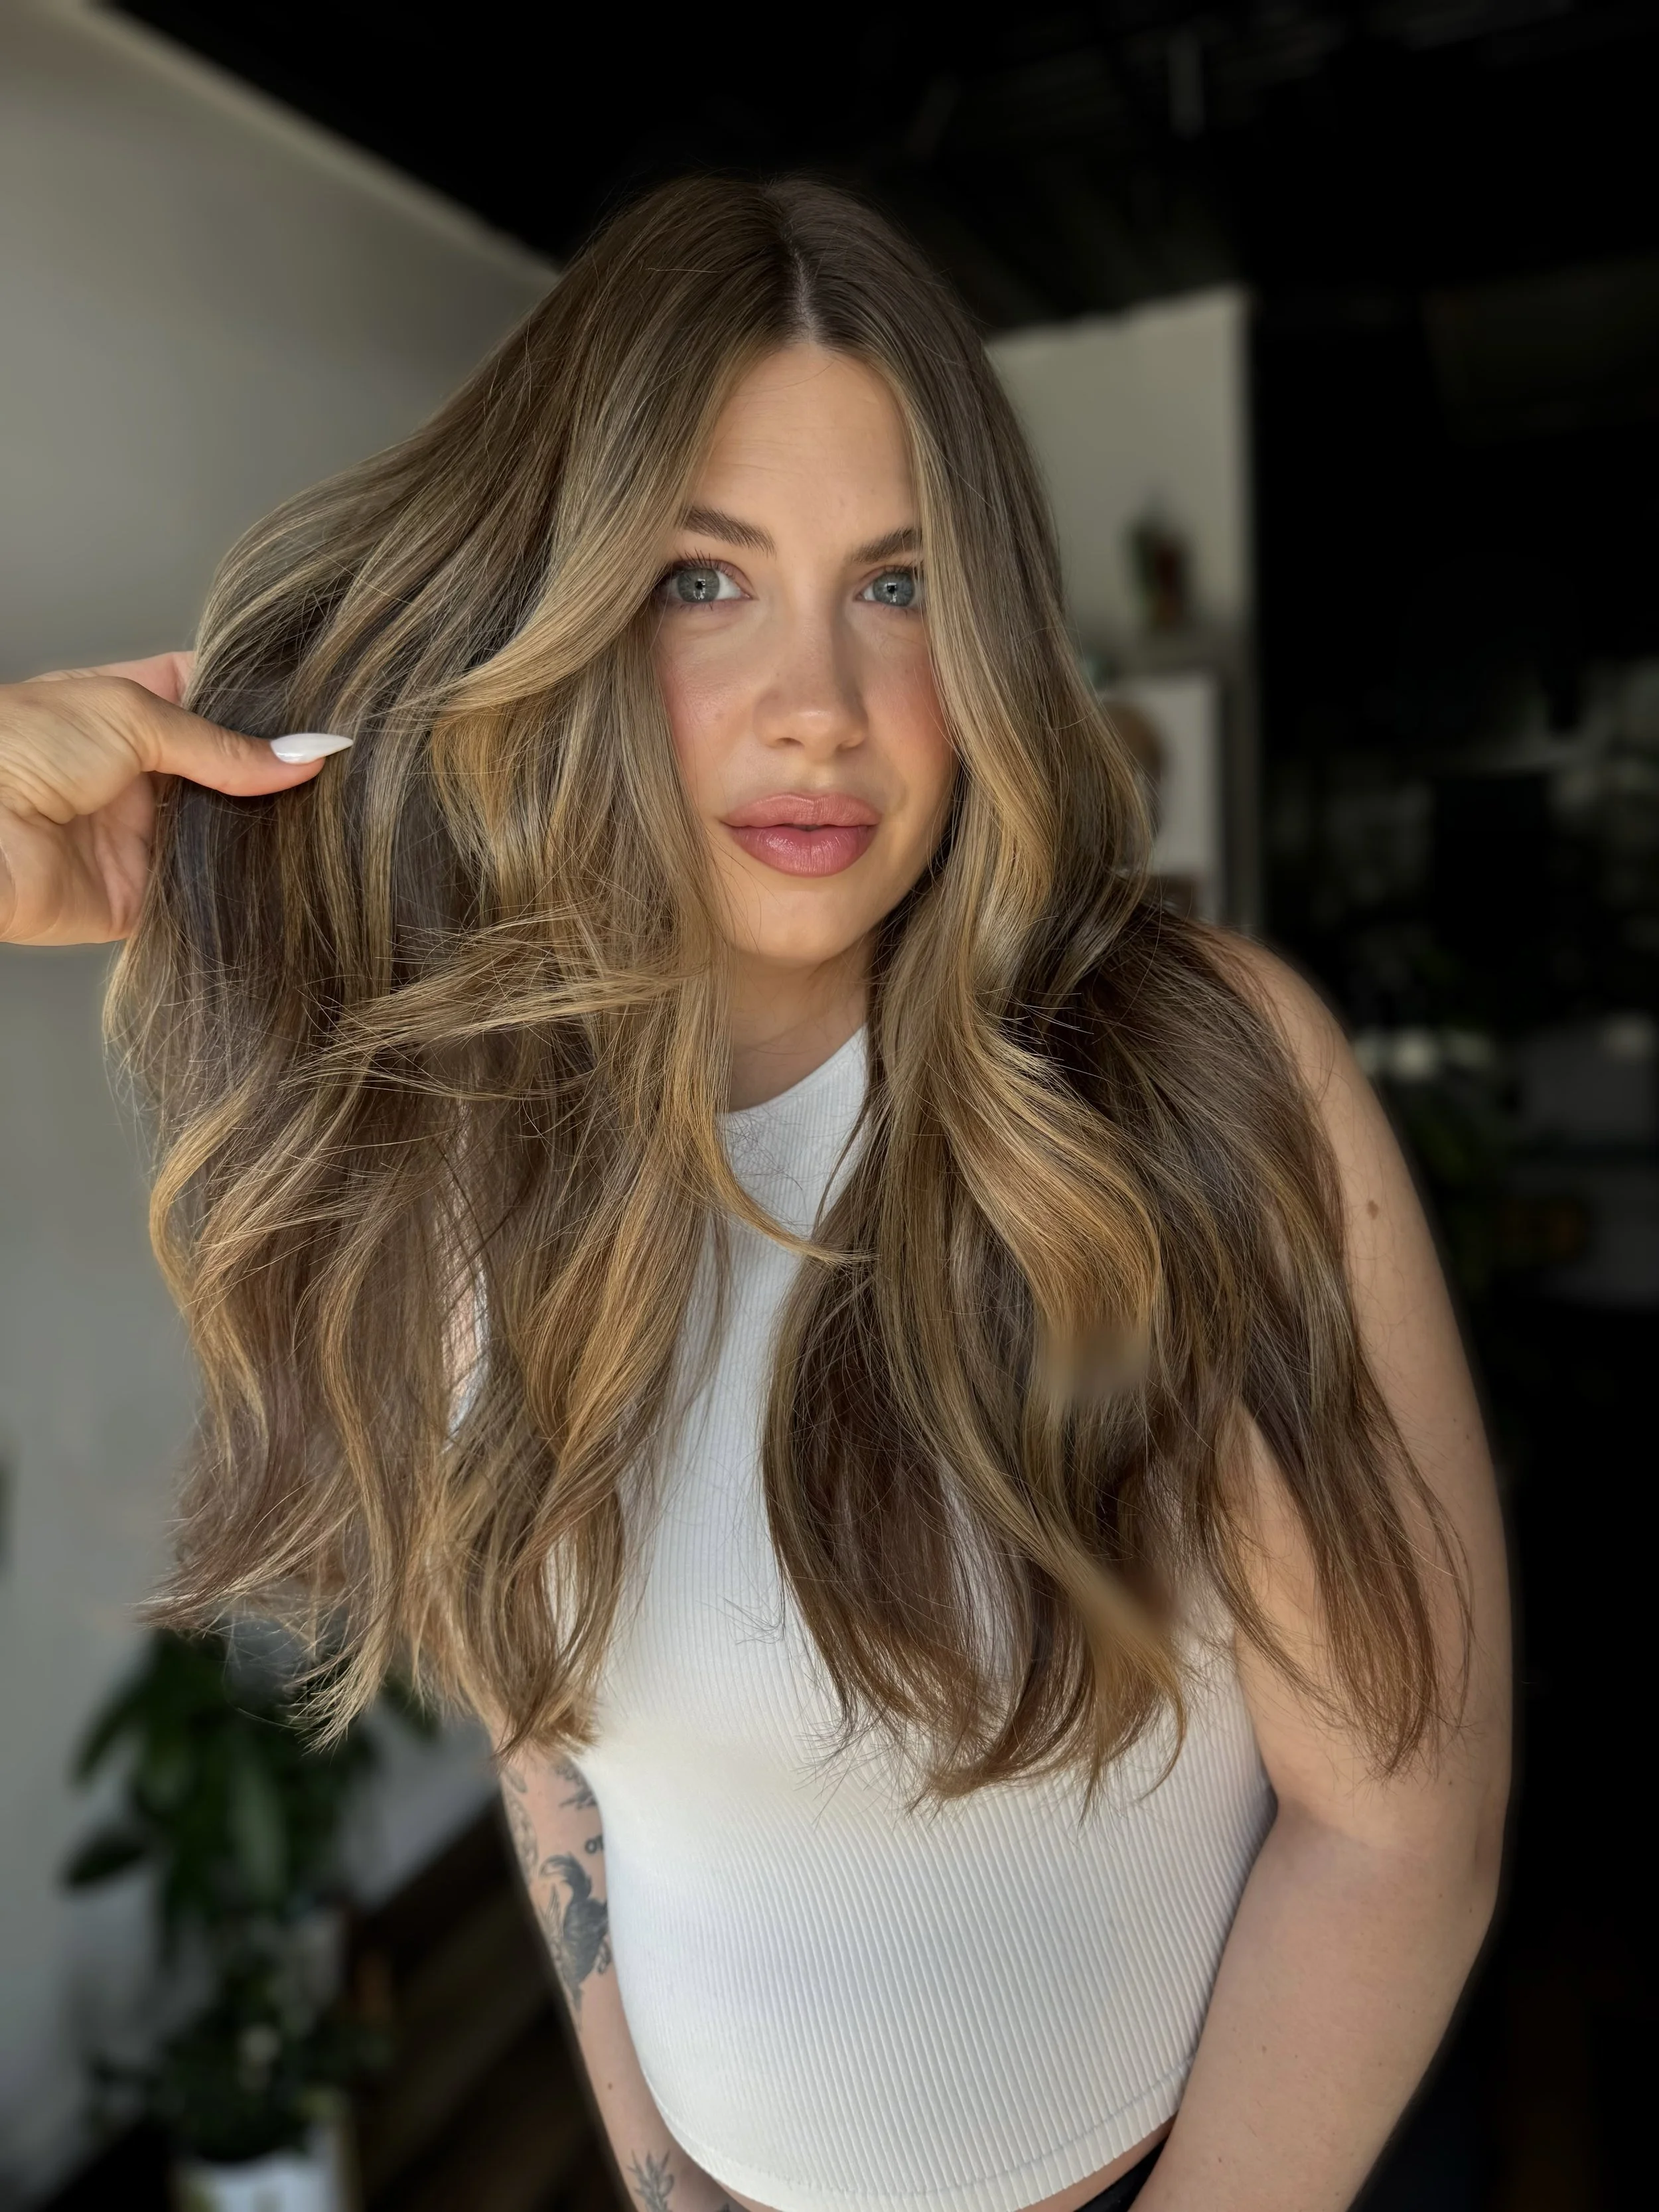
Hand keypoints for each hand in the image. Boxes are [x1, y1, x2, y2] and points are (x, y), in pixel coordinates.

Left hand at [0, 652, 339, 944]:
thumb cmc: (17, 748)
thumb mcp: (131, 715)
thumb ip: (223, 744)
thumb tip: (306, 755)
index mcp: (128, 711)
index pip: (213, 699)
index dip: (266, 705)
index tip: (326, 710)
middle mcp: (139, 775)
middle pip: (230, 774)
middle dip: (277, 775)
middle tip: (341, 773)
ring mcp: (142, 838)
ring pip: (226, 838)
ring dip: (266, 836)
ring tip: (330, 822)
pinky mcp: (141, 900)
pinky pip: (206, 900)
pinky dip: (241, 894)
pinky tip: (288, 877)